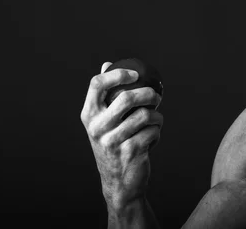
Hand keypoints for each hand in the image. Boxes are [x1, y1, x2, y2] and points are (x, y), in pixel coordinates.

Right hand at [80, 62, 163, 208]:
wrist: (118, 182)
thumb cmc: (113, 143)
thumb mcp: (103, 121)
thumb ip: (105, 94)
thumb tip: (107, 63)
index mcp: (88, 115)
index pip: (97, 84)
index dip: (117, 74)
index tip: (135, 74)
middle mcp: (97, 127)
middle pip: (127, 97)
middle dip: (148, 93)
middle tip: (156, 96)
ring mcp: (113, 140)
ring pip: (145, 114)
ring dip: (156, 116)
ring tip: (155, 120)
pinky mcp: (131, 151)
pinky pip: (153, 130)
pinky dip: (157, 132)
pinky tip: (152, 138)